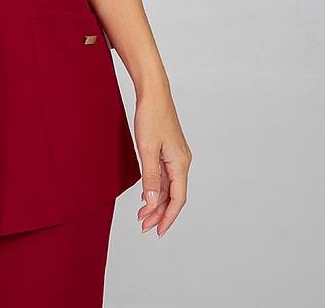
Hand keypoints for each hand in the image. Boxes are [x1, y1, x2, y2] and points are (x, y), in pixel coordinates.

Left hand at [132, 87, 190, 237]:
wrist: (153, 92)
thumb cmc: (151, 116)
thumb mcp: (147, 149)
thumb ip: (151, 177)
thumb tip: (152, 202)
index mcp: (180, 163)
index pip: (178, 199)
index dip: (168, 217)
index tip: (158, 231)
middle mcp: (182, 162)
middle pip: (174, 195)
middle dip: (160, 213)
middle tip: (144, 226)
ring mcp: (176, 156)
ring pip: (169, 186)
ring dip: (157, 201)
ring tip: (142, 215)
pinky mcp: (169, 150)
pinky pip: (165, 176)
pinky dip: (157, 187)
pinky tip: (147, 194)